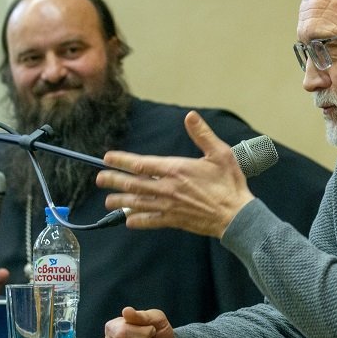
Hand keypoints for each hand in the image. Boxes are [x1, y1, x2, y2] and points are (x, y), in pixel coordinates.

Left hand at [96, 111, 255, 237]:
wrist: (236, 215)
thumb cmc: (229, 183)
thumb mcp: (220, 153)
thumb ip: (203, 134)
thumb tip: (191, 116)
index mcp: (176, 170)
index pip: (141, 164)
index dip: (122, 160)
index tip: (108, 158)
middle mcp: (168, 188)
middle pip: (133, 184)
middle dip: (114, 181)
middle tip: (100, 179)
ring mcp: (169, 206)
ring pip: (138, 203)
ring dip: (120, 201)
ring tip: (107, 201)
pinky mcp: (174, 220)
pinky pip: (150, 221)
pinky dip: (138, 221)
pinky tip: (129, 221)